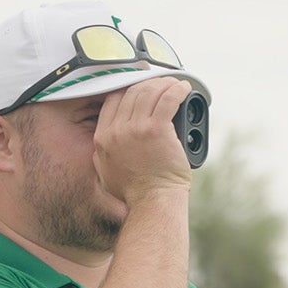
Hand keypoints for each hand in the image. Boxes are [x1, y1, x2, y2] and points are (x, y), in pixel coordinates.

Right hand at [93, 77, 192, 206]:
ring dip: (164, 84)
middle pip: (132, 93)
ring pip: (150, 92)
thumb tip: (110, 140)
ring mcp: (136, 129)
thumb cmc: (135, 193)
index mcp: (103, 138)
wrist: (152, 203)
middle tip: (162, 85)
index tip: (142, 88)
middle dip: (149, 84)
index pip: (113, 100)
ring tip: (175, 85)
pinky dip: (177, 90)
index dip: (129, 89)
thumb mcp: (106, 170)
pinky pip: (168, 99)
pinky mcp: (157, 130)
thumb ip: (104, 152)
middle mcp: (116, 130)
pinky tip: (184, 89)